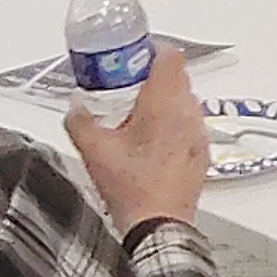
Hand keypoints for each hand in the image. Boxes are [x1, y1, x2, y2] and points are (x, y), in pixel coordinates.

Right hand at [67, 53, 208, 232]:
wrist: (158, 226)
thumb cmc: (132, 188)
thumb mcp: (93, 151)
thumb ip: (80, 121)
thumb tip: (75, 107)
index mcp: (164, 104)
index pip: (170, 56)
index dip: (152, 50)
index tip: (134, 55)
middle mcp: (188, 113)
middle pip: (178, 77)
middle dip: (154, 76)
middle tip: (129, 85)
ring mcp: (198, 134)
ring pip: (186, 101)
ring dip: (166, 101)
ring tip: (139, 114)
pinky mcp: (202, 153)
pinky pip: (191, 125)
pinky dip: (175, 124)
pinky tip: (153, 141)